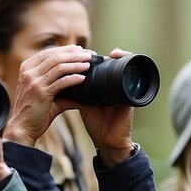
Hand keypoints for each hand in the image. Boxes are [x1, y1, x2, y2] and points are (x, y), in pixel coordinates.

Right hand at [2, 46, 92, 146]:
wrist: (21, 128)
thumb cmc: (33, 112)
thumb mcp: (44, 93)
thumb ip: (59, 85)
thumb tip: (80, 81)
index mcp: (27, 68)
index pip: (49, 52)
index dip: (66, 50)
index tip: (81, 50)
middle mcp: (29, 72)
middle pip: (55, 56)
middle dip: (74, 54)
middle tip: (89, 54)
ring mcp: (33, 81)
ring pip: (59, 66)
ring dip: (76, 64)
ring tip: (88, 64)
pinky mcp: (41, 93)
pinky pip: (61, 82)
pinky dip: (73, 78)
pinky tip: (83, 78)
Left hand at [78, 48, 135, 166]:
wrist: (108, 142)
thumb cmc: (97, 123)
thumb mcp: (83, 105)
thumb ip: (74, 93)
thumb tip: (58, 82)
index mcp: (107, 87)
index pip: (107, 67)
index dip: (101, 57)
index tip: (93, 51)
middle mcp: (118, 88)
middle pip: (119, 65)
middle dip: (115, 54)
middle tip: (106, 49)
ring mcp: (126, 93)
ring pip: (128, 71)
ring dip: (124, 60)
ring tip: (115, 53)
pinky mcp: (130, 101)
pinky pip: (132, 86)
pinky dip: (129, 77)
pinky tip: (123, 72)